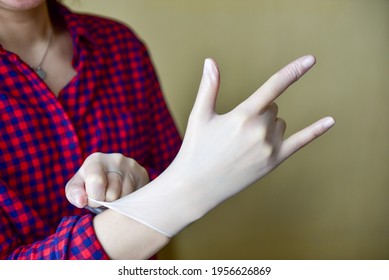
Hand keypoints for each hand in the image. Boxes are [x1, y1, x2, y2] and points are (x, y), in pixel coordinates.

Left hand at [65, 152, 148, 208]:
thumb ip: (74, 193)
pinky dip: (128, 201)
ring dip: (118, 204)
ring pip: (126, 198)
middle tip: (104, 199)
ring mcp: (132, 166)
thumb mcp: (77, 187)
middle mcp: (116, 159)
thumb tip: (81, 201)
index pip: (97, 182)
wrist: (110, 176)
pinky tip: (123, 196)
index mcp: (96, 160)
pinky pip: (136, 197)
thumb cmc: (89, 184)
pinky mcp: (143, 174)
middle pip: (113, 194)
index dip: (93, 198)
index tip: (92, 200)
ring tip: (114, 197)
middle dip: (106, 203)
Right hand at [89, 55, 334, 236]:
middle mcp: (260, 130)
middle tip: (236, 131)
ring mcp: (269, 148)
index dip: (293, 71)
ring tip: (243, 143)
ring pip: (279, 123)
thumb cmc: (195, 149)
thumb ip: (209, 87)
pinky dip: (316, 131)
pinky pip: (300, 142)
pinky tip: (331, 121)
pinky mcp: (274, 162)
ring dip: (267, 125)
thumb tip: (210, 61)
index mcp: (242, 116)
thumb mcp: (199, 116)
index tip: (312, 59)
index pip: (273, 87)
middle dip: (258, 112)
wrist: (197, 187)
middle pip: (272, 107)